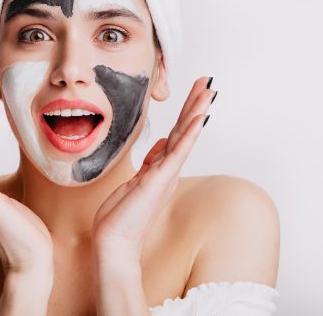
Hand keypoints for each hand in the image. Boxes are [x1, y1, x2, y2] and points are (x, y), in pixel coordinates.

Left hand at [91, 76, 215, 256]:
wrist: (114, 240)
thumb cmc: (121, 215)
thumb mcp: (136, 180)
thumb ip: (151, 162)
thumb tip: (160, 143)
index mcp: (162, 167)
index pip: (177, 132)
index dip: (186, 111)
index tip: (196, 91)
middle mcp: (168, 169)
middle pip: (184, 129)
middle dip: (196, 104)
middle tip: (208, 82)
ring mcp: (166, 173)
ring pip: (185, 136)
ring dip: (196, 112)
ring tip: (209, 92)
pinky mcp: (160, 178)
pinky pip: (178, 151)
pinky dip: (189, 133)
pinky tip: (198, 117)